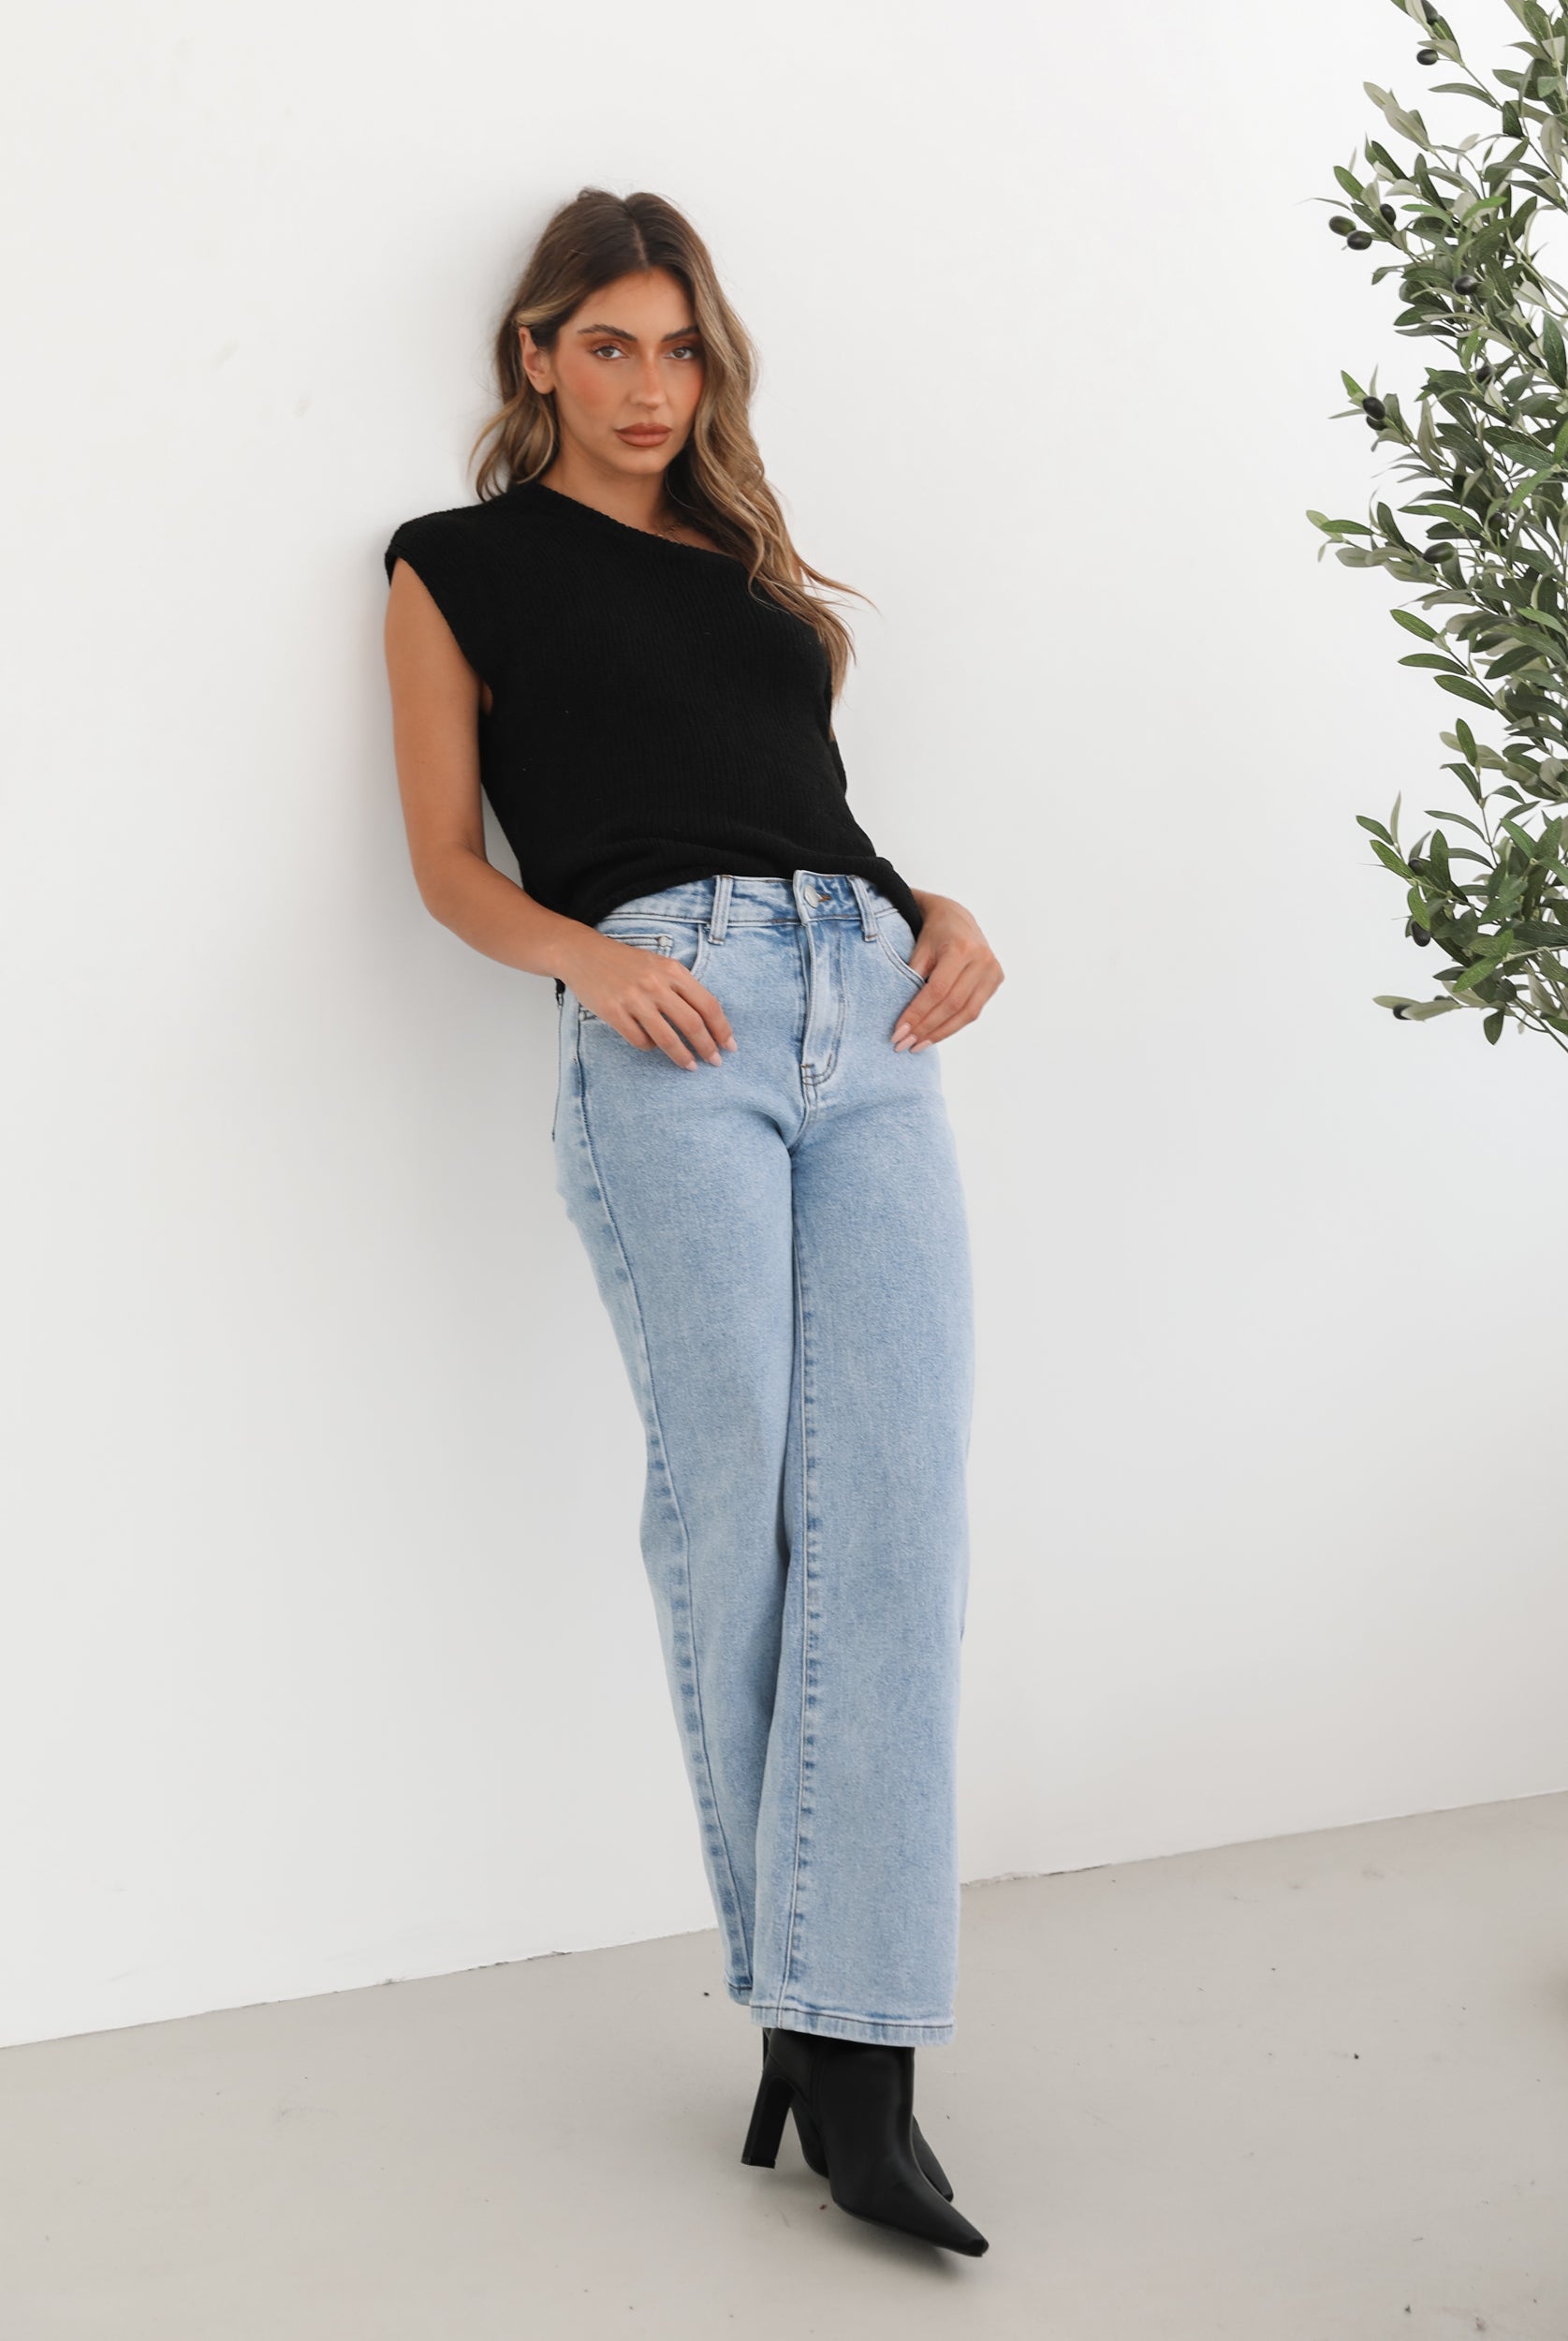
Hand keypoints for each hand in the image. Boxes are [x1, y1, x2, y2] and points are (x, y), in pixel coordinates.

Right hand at [561, 935, 737, 1067]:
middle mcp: (655, 984)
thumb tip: (707, 1020)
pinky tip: (651, 1044)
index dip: (722, 1029)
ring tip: (690, 1065)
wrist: (583, 954)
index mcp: (672, 970)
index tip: (729, 1045)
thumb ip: (681, 987)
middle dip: (707, 1047)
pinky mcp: (613, 1012)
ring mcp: (633, 999)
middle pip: (692, 1024)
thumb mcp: (659, 965)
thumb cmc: (626, 963)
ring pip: (667, 1038)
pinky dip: (650, 1047)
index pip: (708, 1004)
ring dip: (683, 1056)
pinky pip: (640, 1040)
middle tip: (714, 1062)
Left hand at [891, 895, 1003, 1051]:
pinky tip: (934, 1035)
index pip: (937, 990)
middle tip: (904, 1045)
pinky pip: (974, 1011)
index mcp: (960, 948)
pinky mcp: (996, 980)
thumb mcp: (918, 948)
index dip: (917, 1014)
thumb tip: (904, 1019)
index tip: (898, 1032)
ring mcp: (993, 970)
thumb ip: (912, 977)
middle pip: (952, 1005)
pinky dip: (953, 1026)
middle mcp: (982, 960)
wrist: (957, 918)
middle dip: (926, 1028)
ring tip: (917, 1046)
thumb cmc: (933, 934)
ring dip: (940, 1033)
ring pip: (966, 1013)